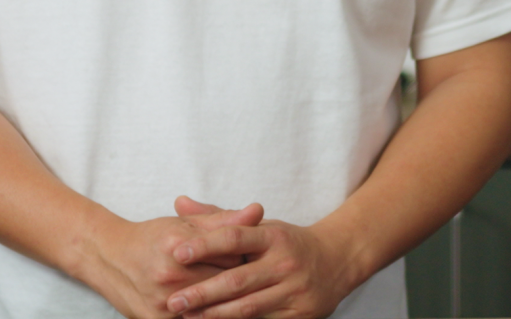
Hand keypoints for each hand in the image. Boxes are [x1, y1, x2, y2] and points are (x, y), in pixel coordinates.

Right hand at [84, 201, 263, 318]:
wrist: (110, 258)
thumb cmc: (152, 238)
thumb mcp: (185, 223)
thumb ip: (224, 219)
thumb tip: (258, 210)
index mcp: (180, 245)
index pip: (231, 254)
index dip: (244, 253)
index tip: (253, 253)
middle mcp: (171, 276)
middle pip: (224, 283)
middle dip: (239, 280)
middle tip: (250, 276)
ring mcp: (164, 304)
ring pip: (213, 308)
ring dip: (225, 302)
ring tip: (233, 294)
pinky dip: (207, 316)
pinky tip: (212, 308)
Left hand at [166, 218, 350, 318]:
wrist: (336, 261)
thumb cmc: (286, 241)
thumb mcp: (260, 224)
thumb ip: (218, 217)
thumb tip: (180, 203)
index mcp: (272, 235)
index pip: (234, 237)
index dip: (205, 245)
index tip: (178, 253)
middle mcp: (284, 262)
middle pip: (236, 280)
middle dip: (202, 292)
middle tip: (174, 300)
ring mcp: (293, 291)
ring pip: (247, 307)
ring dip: (215, 315)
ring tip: (188, 317)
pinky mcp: (299, 315)